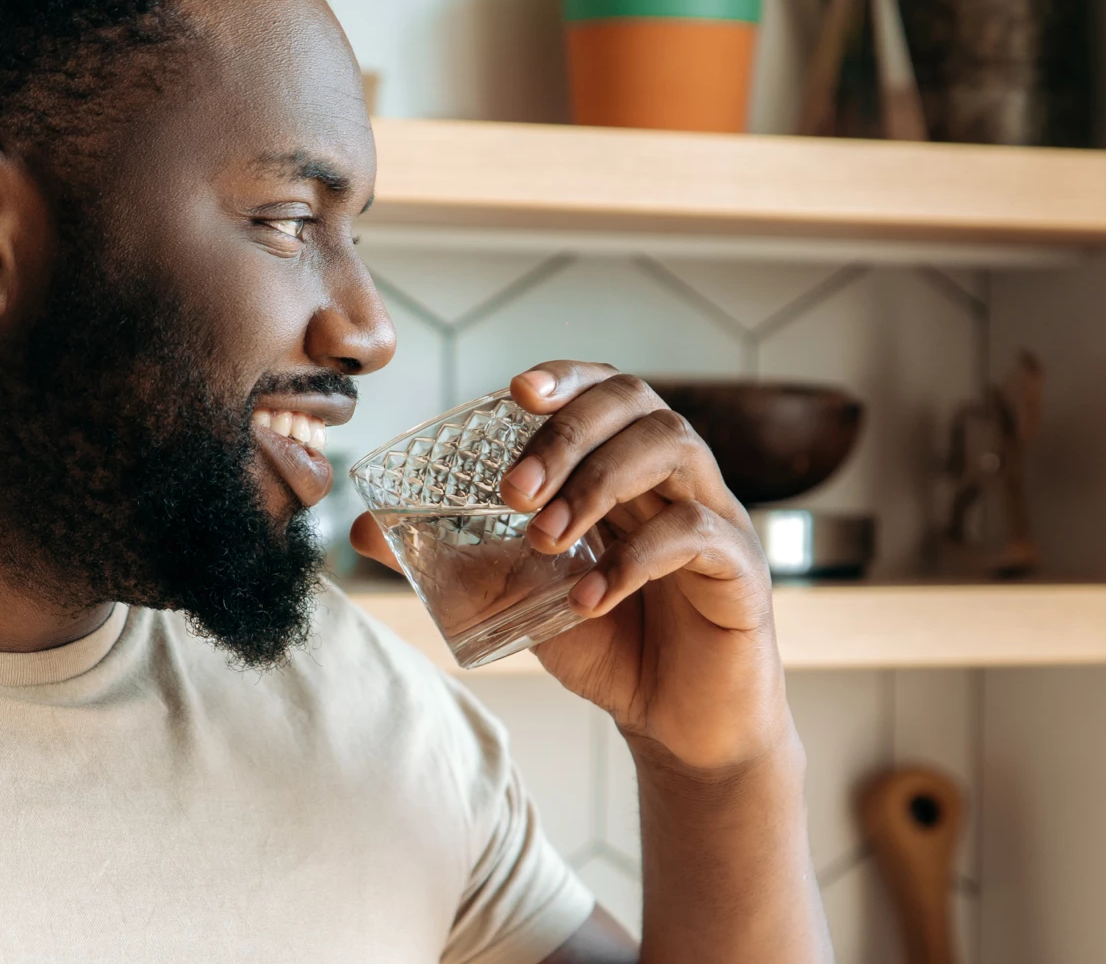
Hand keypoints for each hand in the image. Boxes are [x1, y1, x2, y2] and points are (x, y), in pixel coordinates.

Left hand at [353, 362, 793, 776]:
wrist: (678, 728)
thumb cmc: (611, 647)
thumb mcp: (519, 598)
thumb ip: (456, 561)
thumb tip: (363, 530)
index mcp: (629, 471)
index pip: (606, 391)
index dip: (566, 377)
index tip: (516, 392)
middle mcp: (677, 480)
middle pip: (637, 405)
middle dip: (567, 434)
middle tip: (514, 491)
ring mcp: (717, 517)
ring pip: (674, 447)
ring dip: (599, 483)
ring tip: (546, 538)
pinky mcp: (742, 570)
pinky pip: (695, 534)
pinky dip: (635, 560)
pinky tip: (590, 599)